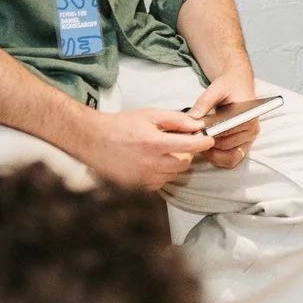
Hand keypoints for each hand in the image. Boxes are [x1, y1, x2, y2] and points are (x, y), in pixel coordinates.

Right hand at [81, 106, 210, 190]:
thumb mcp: (150, 115)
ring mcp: (143, 178)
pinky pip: (160, 182)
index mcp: (154, 144)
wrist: (94, 140)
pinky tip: (150, 162)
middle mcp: (150, 164)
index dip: (203, 143)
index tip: (208, 140)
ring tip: (159, 152)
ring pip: (173, 174)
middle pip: (184, 164)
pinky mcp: (138, 187)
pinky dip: (161, 173)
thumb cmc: (121, 126)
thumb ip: (177, 120)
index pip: (189, 147)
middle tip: (177, 144)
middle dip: (186, 153)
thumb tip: (198, 125)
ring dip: (172, 164)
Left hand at [187, 67, 260, 168]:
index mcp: (248, 115)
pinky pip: (232, 159)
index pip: (228, 132)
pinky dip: (219, 159)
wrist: (238, 84)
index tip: (196, 133)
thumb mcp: (216, 88)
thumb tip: (192, 117)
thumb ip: (204, 102)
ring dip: (213, 154)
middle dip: (208, 143)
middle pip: (227, 146)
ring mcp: (249, 139)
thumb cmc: (229, 85)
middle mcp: (252, 130)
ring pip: (230, 157)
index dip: (210, 135)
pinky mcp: (244, 145)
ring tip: (200, 144)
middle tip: (193, 138)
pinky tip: (208, 150)